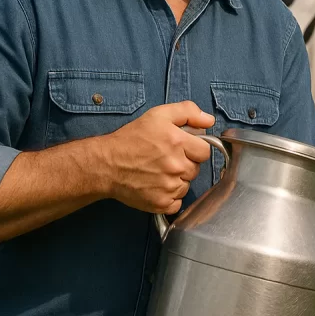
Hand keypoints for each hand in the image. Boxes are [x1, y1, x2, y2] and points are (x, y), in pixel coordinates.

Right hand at [99, 101, 215, 214]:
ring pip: (186, 186)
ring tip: (158, 172)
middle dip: (185, 164)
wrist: (105, 164)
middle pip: (196, 169)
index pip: (205, 151)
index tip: (181, 148)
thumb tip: (209, 121)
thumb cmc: (131, 138)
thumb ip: (188, 112)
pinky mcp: (160, 203)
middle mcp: (176, 167)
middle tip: (166, 159)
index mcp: (179, 143)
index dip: (194, 149)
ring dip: (177, 181)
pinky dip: (170, 197)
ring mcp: (169, 187)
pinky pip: (177, 202)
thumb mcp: (158, 115)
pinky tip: (157, 186)